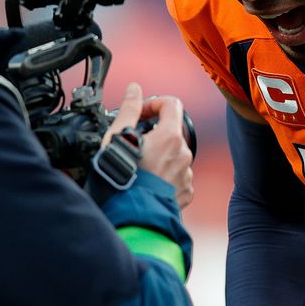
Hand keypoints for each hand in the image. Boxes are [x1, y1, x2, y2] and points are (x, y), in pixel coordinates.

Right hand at [103, 84, 194, 207]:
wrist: (130, 216)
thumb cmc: (121, 178)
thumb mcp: (118, 137)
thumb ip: (129, 109)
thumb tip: (135, 89)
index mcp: (170, 137)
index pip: (172, 104)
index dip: (153, 104)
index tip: (139, 113)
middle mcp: (183, 154)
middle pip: (171, 132)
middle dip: (153, 133)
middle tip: (132, 143)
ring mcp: (186, 175)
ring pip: (174, 156)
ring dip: (158, 156)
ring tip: (137, 167)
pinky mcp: (185, 193)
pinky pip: (177, 177)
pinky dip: (164, 175)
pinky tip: (146, 182)